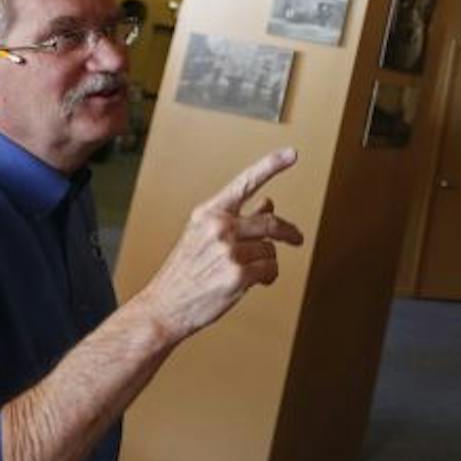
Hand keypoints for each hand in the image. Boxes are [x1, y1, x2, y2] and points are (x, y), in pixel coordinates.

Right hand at [134, 148, 304, 343]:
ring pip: (270, 250)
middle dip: (288, 232)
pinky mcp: (239, 275)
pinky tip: (254, 282)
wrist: (164, 306)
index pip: (246, 182)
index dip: (271, 165)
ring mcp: (229, 251)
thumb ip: (236, 217)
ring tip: (249, 271)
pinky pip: (270, 270)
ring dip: (267, 262)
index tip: (291, 154)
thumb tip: (267, 204)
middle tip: (296, 237)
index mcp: (209, 213)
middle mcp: (219, 227)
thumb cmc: (183, 272)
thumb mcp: (202, 235)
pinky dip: (268, 277)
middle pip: (270, 222)